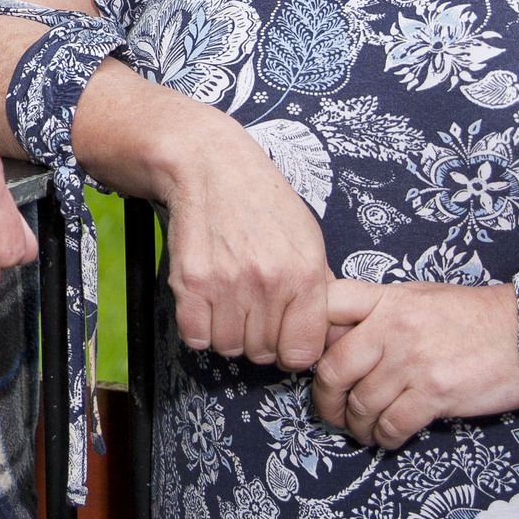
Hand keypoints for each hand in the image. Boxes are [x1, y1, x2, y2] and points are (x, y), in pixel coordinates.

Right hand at [155, 110, 334, 370]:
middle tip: (251, 312)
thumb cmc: (260, 199)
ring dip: (226, 334)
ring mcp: (228, 283)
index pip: (303, 353)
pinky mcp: (191, 281)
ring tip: (228, 304)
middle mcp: (269, 282)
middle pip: (263, 353)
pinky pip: (195, 336)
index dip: (292, 350)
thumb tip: (327, 327)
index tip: (283, 339)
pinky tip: (205, 304)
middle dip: (258, 340)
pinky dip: (198, 328)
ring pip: (228, 348)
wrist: (209, 165)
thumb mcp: (308, 234)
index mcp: (305, 273)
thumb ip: (319, 283)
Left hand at [308, 280, 518, 446]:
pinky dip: (383, 438)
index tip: (310, 359)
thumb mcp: (418, 298)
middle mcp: (392, 327)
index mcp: (386, 298)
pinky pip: (392, 424)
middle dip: (325, 399)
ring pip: (360, 403)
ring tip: (362, 429)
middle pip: (332, 368)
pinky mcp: (435, 393)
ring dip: (355, 425)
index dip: (308, 336)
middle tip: (332, 411)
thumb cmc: (471, 318)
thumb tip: (338, 337)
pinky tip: (388, 437)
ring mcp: (413, 361)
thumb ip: (378, 312)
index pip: (326, 307)